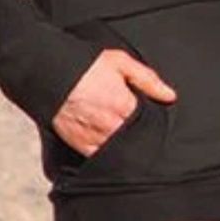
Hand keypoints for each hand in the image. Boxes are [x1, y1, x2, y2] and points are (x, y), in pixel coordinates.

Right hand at [52, 48, 176, 155]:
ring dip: (124, 147)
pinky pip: (101, 158)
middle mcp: (111, 126)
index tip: (148, 119)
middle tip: (134, 127)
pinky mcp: (82, 146)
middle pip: (134, 139)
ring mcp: (96, 138)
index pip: (147, 123)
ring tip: (122, 136)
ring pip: (119, 152)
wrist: (49, 73)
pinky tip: (110, 147)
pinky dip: (108, 155)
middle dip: (137, 135)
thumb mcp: (120, 62)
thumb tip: (169, 96)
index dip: (149, 121)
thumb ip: (147, 79)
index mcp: (124, 106)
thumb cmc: (84, 66)